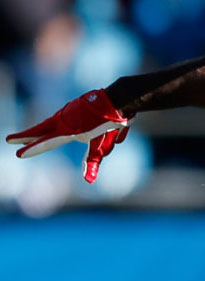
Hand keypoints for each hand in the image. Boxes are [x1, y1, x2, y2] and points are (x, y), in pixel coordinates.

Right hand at [6, 89, 132, 182]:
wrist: (118, 99)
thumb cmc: (110, 123)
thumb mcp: (102, 145)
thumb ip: (93, 161)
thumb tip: (88, 181)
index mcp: (68, 129)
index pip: (46, 141)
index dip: (32, 148)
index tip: (19, 153)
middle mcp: (64, 119)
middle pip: (40, 129)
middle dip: (26, 136)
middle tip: (10, 140)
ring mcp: (68, 111)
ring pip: (49, 123)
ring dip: (37, 130)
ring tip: (26, 137)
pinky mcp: (74, 107)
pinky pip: (60, 118)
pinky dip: (52, 124)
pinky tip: (53, 126)